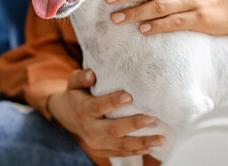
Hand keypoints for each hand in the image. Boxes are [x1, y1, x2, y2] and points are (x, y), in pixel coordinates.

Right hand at [47, 69, 164, 157]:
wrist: (66, 115)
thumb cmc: (76, 94)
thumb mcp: (74, 83)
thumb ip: (81, 77)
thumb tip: (92, 74)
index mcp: (82, 109)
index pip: (97, 107)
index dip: (112, 102)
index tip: (129, 96)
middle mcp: (89, 128)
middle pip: (112, 129)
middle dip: (133, 124)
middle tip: (152, 118)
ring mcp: (95, 142)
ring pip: (120, 145)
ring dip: (142, 142)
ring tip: (161, 139)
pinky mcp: (102, 150)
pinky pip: (121, 152)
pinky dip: (137, 150)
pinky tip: (152, 147)